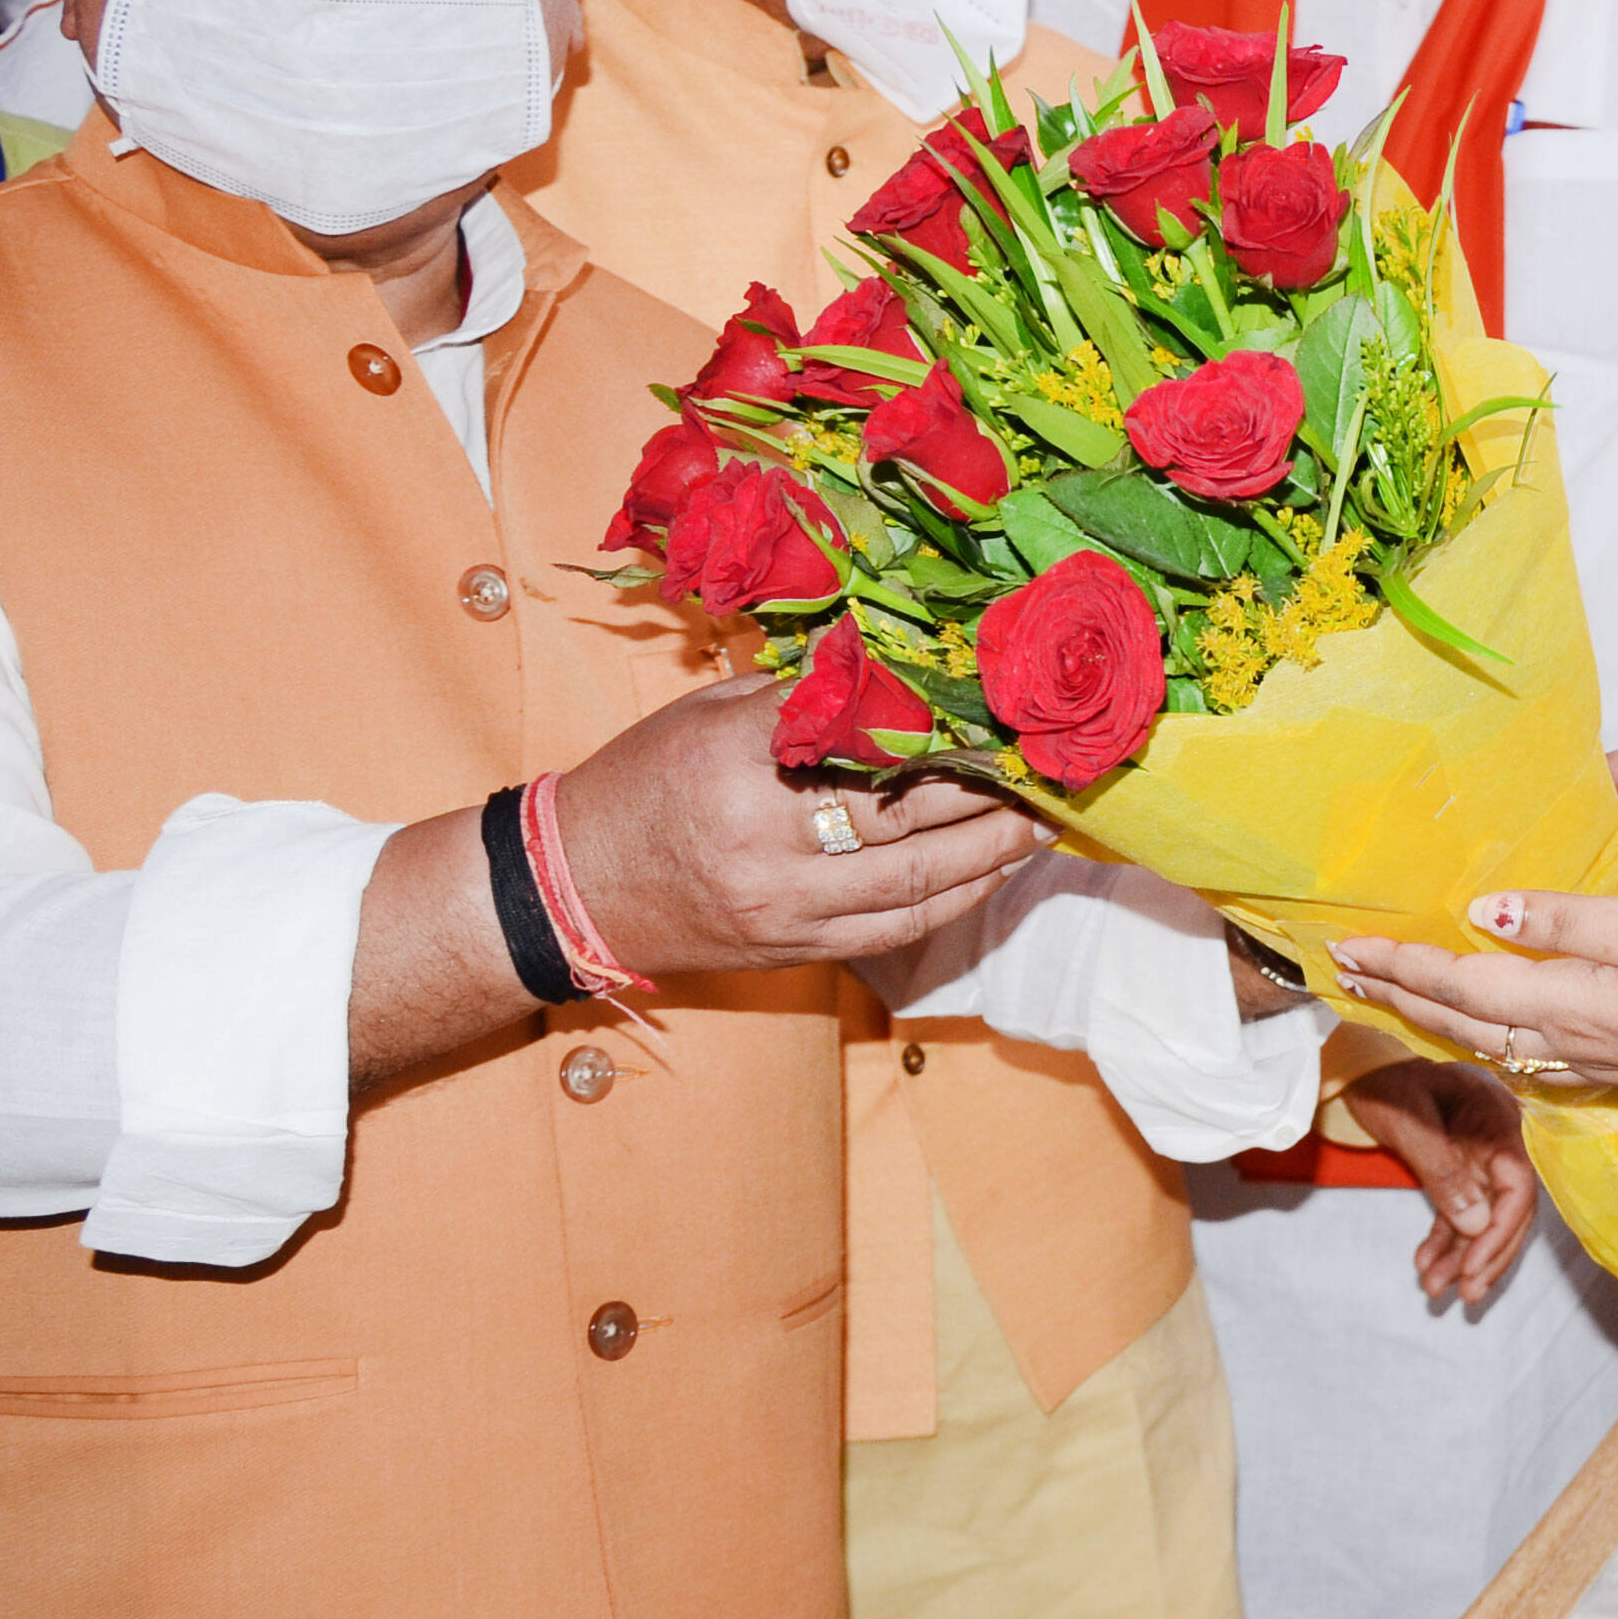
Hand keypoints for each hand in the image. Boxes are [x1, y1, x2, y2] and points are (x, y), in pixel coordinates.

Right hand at [548, 679, 1053, 974]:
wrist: (572, 889)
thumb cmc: (641, 784)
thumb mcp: (705, 715)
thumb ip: (797, 695)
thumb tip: (894, 666)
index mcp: (733, 759)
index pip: (865, 739)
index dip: (946, 730)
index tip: (1000, 712)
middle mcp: (763, 838)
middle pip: (906, 813)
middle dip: (989, 791)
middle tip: (1045, 765)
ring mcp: (783, 905)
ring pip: (918, 880)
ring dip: (994, 851)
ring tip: (1044, 820)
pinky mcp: (796, 951)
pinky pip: (899, 928)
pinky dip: (959, 898)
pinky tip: (996, 870)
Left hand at [1335, 889, 1617, 1105]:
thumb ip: (1569, 917)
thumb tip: (1488, 914)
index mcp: (1571, 1008)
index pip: (1459, 986)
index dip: (1400, 966)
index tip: (1347, 947)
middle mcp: (1574, 1048)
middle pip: (1464, 1026)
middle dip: (1403, 998)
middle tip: (1352, 974)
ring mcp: (1605, 1066)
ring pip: (1496, 1047)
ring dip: (1441, 1021)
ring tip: (1404, 998)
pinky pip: (1534, 1056)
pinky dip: (1493, 1036)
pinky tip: (1497, 1028)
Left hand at [1343, 1058, 1541, 1308]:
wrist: (1358, 1065)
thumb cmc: (1383, 1080)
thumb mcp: (1408, 1120)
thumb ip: (1443, 1169)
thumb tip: (1478, 1223)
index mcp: (1496, 1120)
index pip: (1518, 1184)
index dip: (1501, 1230)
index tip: (1474, 1267)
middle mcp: (1496, 1142)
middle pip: (1508, 1209)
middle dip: (1488, 1256)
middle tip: (1467, 1295)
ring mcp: (1477, 1158)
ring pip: (1483, 1219)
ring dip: (1463, 1257)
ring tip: (1435, 1289)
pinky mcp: (1455, 1171)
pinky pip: (1456, 1214)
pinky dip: (1443, 1242)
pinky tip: (1425, 1264)